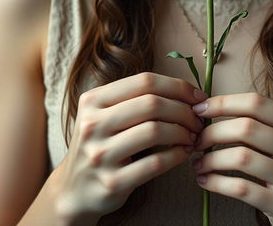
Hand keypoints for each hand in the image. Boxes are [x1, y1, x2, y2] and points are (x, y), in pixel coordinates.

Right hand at [51, 72, 206, 222]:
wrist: (74, 190)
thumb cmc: (102, 144)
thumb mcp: (106, 114)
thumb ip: (137, 98)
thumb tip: (188, 92)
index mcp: (93, 100)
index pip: (145, 81)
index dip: (177, 86)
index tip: (197, 96)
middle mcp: (92, 124)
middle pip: (152, 104)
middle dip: (184, 110)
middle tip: (198, 119)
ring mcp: (100, 154)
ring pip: (155, 131)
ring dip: (183, 132)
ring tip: (192, 136)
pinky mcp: (112, 182)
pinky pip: (155, 163)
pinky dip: (176, 156)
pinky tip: (183, 153)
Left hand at [191, 92, 272, 225]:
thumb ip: (263, 122)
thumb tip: (211, 108)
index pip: (257, 102)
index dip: (224, 102)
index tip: (201, 109)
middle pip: (246, 127)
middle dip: (212, 132)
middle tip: (196, 139)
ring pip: (240, 157)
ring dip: (210, 159)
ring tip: (198, 162)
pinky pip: (240, 188)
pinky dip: (215, 183)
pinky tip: (205, 181)